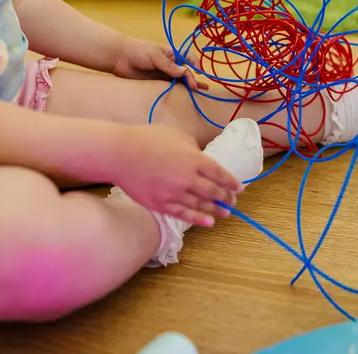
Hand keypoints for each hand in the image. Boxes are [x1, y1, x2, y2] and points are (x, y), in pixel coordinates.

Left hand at [112, 37, 208, 89]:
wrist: (119, 57)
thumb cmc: (138, 51)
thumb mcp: (155, 56)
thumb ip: (170, 66)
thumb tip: (186, 72)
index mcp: (172, 54)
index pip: (189, 59)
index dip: (195, 65)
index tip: (198, 73)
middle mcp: (170, 64)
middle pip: (186, 72)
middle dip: (194, 79)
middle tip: (202, 89)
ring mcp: (163, 74)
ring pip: (179, 81)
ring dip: (188, 87)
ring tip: (200, 94)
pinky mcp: (156, 83)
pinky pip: (169, 87)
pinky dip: (177, 92)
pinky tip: (183, 97)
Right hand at [114, 124, 240, 226]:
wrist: (119, 153)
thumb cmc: (146, 139)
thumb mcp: (176, 135)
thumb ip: (193, 148)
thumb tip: (200, 158)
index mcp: (194, 159)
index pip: (221, 174)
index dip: (232, 183)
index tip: (238, 187)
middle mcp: (188, 178)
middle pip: (214, 192)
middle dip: (226, 197)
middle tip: (232, 200)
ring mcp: (174, 193)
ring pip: (202, 205)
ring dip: (216, 210)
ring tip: (225, 213)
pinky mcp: (161, 204)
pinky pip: (184, 214)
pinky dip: (199, 219)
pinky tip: (208, 222)